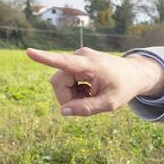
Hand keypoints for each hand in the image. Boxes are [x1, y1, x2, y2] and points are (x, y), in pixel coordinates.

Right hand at [25, 47, 163, 115]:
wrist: (134, 74)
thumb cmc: (123, 87)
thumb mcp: (110, 103)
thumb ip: (87, 109)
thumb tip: (63, 111)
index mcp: (89, 64)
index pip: (64, 62)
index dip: (45, 58)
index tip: (29, 52)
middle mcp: (80, 57)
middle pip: (58, 82)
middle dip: (67, 98)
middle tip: (86, 104)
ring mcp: (77, 58)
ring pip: (60, 83)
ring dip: (72, 95)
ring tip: (91, 96)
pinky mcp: (76, 63)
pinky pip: (65, 81)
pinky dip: (74, 91)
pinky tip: (88, 91)